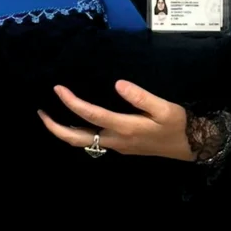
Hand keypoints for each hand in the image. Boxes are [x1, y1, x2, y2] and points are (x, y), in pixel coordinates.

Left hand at [38, 81, 193, 160]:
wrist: (191, 146)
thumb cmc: (178, 125)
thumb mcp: (164, 108)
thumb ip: (140, 96)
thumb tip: (117, 84)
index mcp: (125, 128)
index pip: (91, 115)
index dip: (72, 102)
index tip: (58, 89)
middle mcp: (116, 140)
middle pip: (77, 138)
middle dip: (55, 127)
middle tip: (39, 112)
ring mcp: (117, 145)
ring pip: (82, 142)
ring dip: (63, 130)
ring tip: (49, 116)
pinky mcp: (121, 145)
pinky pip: (91, 140)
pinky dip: (76, 131)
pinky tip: (74, 121)